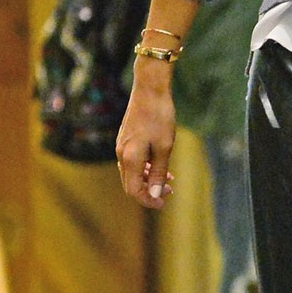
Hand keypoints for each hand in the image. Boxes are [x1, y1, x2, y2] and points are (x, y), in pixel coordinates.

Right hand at [116, 69, 176, 207]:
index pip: (134, 190)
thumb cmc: (160, 116)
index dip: (149, 200)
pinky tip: (160, 165)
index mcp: (130, 158)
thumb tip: (154, 194)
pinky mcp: (126, 138)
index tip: (163, 203)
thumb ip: (158, 172)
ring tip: (169, 179)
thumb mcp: (164, 147)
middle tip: (170, 190)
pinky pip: (133, 160)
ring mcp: (122, 145)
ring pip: (132, 172)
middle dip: (150, 191)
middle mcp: (121, 153)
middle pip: (131, 183)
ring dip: (149, 179)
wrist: (150, 89)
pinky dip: (146, 167)